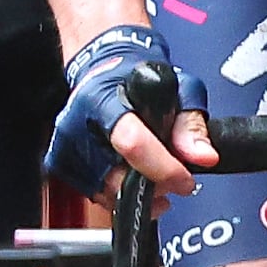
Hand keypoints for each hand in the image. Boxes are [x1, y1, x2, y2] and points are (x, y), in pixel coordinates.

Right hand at [44, 22, 197, 194]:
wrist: (100, 71)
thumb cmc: (135, 78)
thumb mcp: (177, 89)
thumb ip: (191, 124)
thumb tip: (203, 156)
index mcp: (103, 100)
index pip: (131, 142)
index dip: (163, 168)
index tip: (185, 180)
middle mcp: (77, 126)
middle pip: (117, 177)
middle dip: (153, 186)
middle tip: (173, 179)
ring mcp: (67, 147)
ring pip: (106, 192)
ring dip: (138, 194)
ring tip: (158, 179)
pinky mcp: (63, 164)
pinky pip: (95, 193)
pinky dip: (120, 194)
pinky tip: (137, 182)